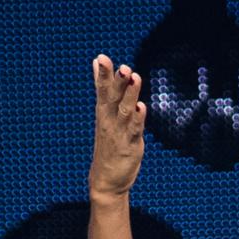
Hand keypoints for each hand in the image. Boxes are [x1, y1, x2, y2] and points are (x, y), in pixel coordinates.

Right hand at [88, 54, 146, 199]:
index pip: (102, 90)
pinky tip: (142, 107)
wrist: (106, 180)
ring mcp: (119, 133)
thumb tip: (96, 64)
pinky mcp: (130, 146)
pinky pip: (134, 131)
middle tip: (122, 66)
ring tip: (134, 78)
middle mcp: (109, 121)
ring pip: (125, 111)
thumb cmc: (108, 143)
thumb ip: (103, 88)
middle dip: (116, 82)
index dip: (103, 75)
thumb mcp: (103, 114)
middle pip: (112, 98)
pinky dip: (138, 119)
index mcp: (103, 112)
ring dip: (130, 95)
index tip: (102, 57)